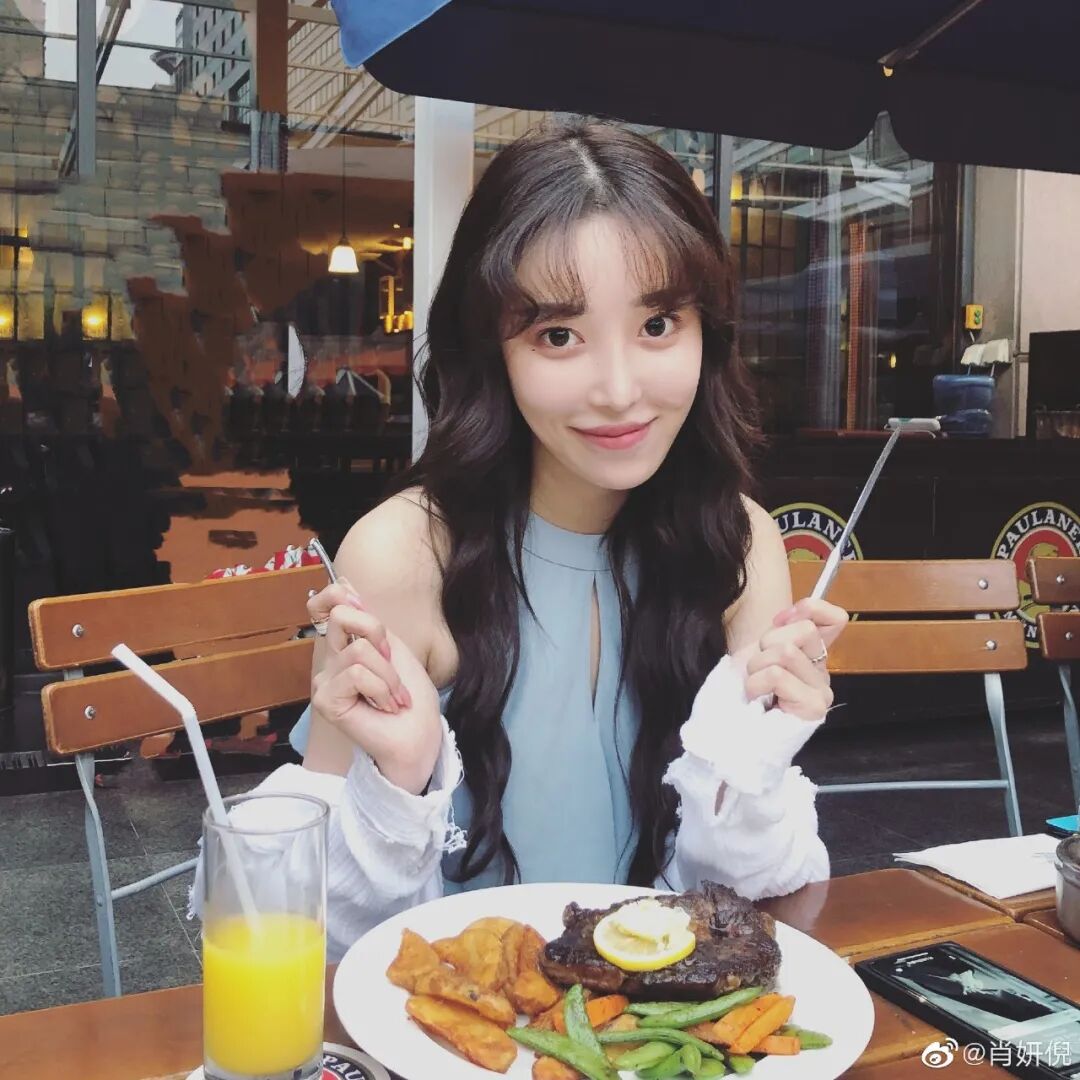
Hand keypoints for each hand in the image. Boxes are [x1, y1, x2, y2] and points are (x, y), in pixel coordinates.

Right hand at [307, 582, 442, 793]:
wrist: (418, 735)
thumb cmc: (411, 697)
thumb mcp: (393, 647)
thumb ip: (367, 621)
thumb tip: (344, 583)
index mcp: (345, 646)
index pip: (325, 602)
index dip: (345, 599)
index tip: (375, 628)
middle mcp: (330, 661)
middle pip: (342, 615)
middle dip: (379, 636)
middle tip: (392, 665)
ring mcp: (325, 681)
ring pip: (358, 649)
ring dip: (388, 674)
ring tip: (393, 697)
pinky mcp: (325, 699)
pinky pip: (357, 673)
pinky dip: (382, 689)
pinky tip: (384, 707)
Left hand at [742, 597, 848, 721]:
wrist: (731, 728)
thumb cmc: (743, 688)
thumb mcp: (759, 649)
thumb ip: (782, 629)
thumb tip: (794, 613)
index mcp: (813, 654)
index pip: (836, 618)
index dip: (808, 610)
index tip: (780, 622)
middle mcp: (823, 672)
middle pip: (805, 630)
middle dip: (768, 643)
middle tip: (759, 667)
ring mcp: (821, 691)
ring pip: (786, 651)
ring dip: (757, 665)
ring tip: (755, 685)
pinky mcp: (813, 708)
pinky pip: (778, 675)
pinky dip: (756, 682)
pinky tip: (756, 698)